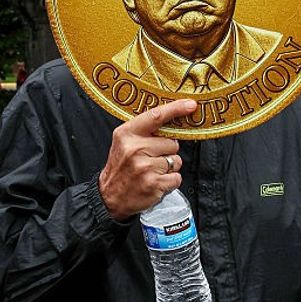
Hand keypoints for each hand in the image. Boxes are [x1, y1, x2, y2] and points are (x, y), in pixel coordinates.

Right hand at [98, 99, 196, 220]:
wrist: (109, 197)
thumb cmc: (121, 168)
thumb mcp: (124, 142)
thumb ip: (144, 131)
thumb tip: (172, 119)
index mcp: (127, 134)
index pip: (156, 116)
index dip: (176, 109)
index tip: (191, 105)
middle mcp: (135, 149)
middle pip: (172, 142)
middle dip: (167, 151)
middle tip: (150, 159)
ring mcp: (145, 167)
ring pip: (176, 160)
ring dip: (168, 167)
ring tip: (151, 172)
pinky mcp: (154, 184)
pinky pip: (176, 177)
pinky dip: (170, 181)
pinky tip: (155, 182)